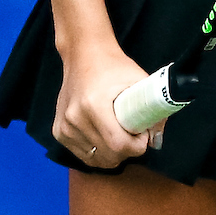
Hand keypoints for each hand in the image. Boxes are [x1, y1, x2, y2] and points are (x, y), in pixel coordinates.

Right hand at [53, 44, 166, 167]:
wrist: (83, 54)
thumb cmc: (113, 65)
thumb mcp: (137, 78)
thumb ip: (152, 108)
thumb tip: (157, 138)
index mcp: (94, 104)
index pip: (118, 145)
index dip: (136, 147)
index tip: (143, 137)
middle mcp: (75, 118)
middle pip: (108, 156)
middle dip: (126, 152)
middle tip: (133, 135)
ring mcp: (64, 127)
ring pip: (95, 160)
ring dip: (111, 154)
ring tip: (118, 134)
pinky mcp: (58, 132)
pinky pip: (83, 155)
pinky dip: (97, 152)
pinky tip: (104, 136)